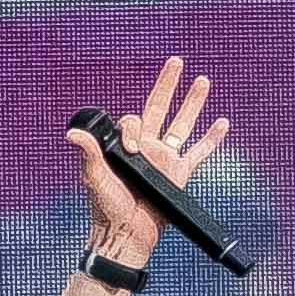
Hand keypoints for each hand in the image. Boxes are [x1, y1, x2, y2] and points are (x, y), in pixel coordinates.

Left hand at [67, 55, 231, 266]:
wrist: (127, 234)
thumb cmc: (106, 208)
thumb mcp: (94, 178)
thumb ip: (89, 153)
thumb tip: (72, 133)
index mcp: (126, 145)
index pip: (135, 120)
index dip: (133, 128)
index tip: (132, 150)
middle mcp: (147, 147)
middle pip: (160, 107)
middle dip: (168, 83)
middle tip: (176, 61)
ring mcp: (165, 159)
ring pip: (182, 124)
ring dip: (193, 102)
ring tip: (202, 80)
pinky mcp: (180, 174)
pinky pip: (199, 152)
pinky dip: (212, 138)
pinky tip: (222, 122)